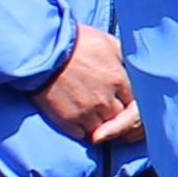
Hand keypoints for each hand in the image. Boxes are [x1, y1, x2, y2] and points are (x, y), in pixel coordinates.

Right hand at [38, 26, 142, 145]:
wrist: (42, 49)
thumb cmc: (75, 42)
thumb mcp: (107, 42)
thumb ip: (125, 57)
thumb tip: (134, 67)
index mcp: (118, 79)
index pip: (136, 103)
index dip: (129, 103)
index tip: (122, 101)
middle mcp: (105, 99)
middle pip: (120, 117)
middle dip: (115, 112)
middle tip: (104, 104)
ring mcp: (86, 112)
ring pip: (102, 129)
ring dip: (99, 122)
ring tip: (89, 109)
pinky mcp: (67, 121)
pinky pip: (82, 134)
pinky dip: (82, 128)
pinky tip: (77, 115)